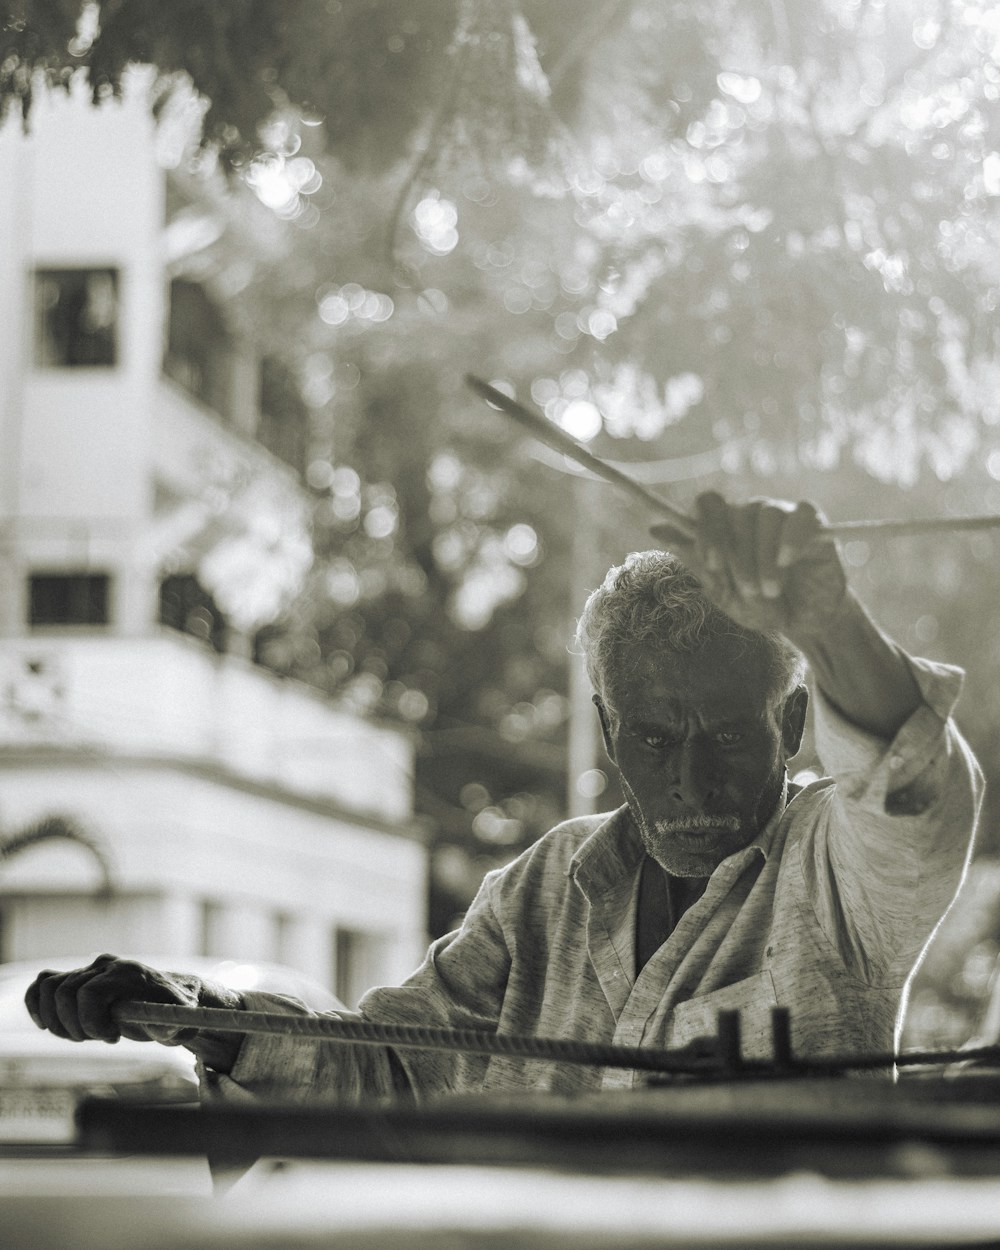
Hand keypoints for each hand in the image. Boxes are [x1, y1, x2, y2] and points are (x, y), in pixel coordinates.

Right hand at [25, 953, 238, 1049]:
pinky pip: (43, 983)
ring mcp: (88, 970)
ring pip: (49, 987)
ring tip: (80, 1034)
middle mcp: (105, 966)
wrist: (167, 996)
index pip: (89, 993)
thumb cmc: (172, 1012)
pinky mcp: (77, 978)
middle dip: (75, 1026)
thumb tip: (172, 1030)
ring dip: (55, 1020)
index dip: (92, 1023)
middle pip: (65, 993)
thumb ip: (178, 1026)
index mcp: (128, 974)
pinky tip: (46, 1025)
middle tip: (97, 1038)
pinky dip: (37, 1004)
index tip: (113, 1037)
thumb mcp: (181, 1021)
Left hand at [650, 492, 847, 642]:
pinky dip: (791, 538)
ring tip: (770, 591)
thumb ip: (696, 561)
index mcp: (725, 527)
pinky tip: (787, 562)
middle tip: (747, 590)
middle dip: (738, 557)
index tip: (713, 563)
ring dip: (764, 558)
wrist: (804, 622)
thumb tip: (656, 529)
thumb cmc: (761, 606)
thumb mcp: (724, 592)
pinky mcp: (814, 523)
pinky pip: (800, 516)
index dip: (707, 528)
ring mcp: (782, 515)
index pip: (707, 504)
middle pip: (736, 513)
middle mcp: (751, 514)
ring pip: (766, 515)